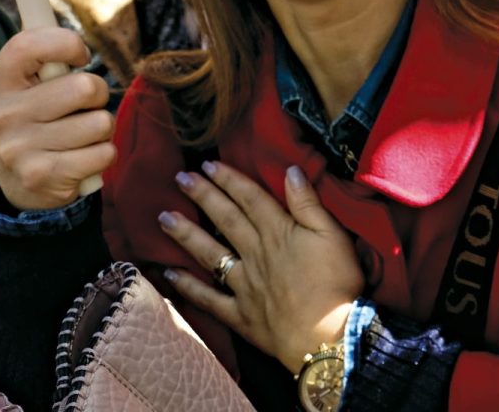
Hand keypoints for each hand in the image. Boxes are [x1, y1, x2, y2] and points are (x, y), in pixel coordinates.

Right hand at [0, 28, 113, 210]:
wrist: (20, 183)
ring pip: (100, 122)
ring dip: (100, 129)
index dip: (66, 43)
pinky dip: (102, 155)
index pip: (29, 44)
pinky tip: (79, 160)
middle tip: (79, 109)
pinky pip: (103, 153)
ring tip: (76, 137)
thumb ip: (43, 54)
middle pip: (84, 87)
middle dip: (97, 97)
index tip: (80, 56)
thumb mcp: (28, 86)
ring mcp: (17, 148)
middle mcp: (1, 114)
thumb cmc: (36, 120)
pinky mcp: (39, 175)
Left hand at [159, 161, 362, 371]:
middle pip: (226, 220)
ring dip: (186, 234)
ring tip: (163, 218)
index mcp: (279, 233)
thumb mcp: (332, 234)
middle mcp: (255, 254)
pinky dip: (187, 287)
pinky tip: (169, 274)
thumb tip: (290, 171)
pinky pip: (208, 298)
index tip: (208, 165)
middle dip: (203, 197)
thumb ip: (308, 203)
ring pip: (210, 254)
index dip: (229, 180)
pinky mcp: (239, 313)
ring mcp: (243, 285)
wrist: (324, 334)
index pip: (250, 199)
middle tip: (180, 179)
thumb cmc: (335, 282)